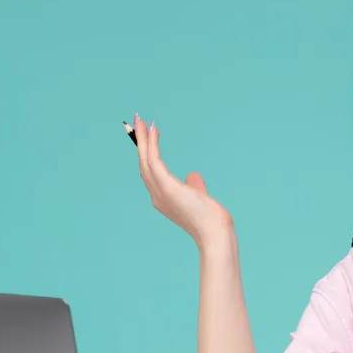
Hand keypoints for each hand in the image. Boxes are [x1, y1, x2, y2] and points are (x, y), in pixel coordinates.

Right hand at [133, 113, 233, 244]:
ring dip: (143, 140)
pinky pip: (154, 160)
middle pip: (143, 165)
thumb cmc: (210, 218)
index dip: (147, 156)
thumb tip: (192, 175)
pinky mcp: (166, 186)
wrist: (214, 231)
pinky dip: (152, 144)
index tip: (148, 138)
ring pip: (145, 160)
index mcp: (163, 200)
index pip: (151, 174)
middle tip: (138, 123)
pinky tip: (154, 130)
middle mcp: (156, 196)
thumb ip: (194, 185)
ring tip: (141, 121)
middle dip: (141, 144)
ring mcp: (159, 192)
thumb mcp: (199, 197)